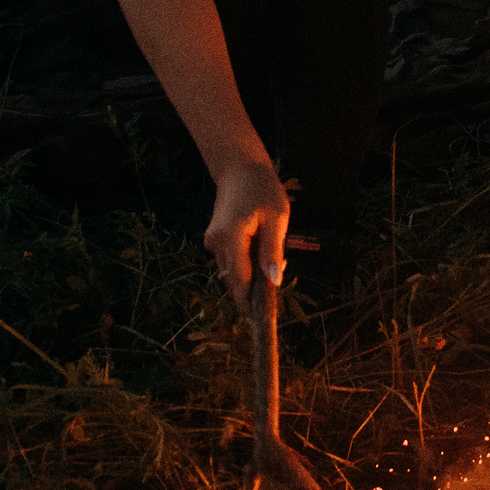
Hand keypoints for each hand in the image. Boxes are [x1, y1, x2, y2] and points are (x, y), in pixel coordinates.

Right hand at [204, 155, 289, 308]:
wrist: (239, 168)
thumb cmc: (262, 188)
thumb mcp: (276, 217)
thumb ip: (272, 251)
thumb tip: (273, 281)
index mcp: (231, 238)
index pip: (239, 282)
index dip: (250, 304)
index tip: (261, 321)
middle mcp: (216, 244)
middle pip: (235, 281)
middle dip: (255, 286)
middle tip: (277, 271)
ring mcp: (212, 243)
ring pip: (233, 272)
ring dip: (251, 272)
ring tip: (269, 247)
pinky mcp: (214, 241)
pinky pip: (231, 261)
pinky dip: (245, 261)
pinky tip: (258, 243)